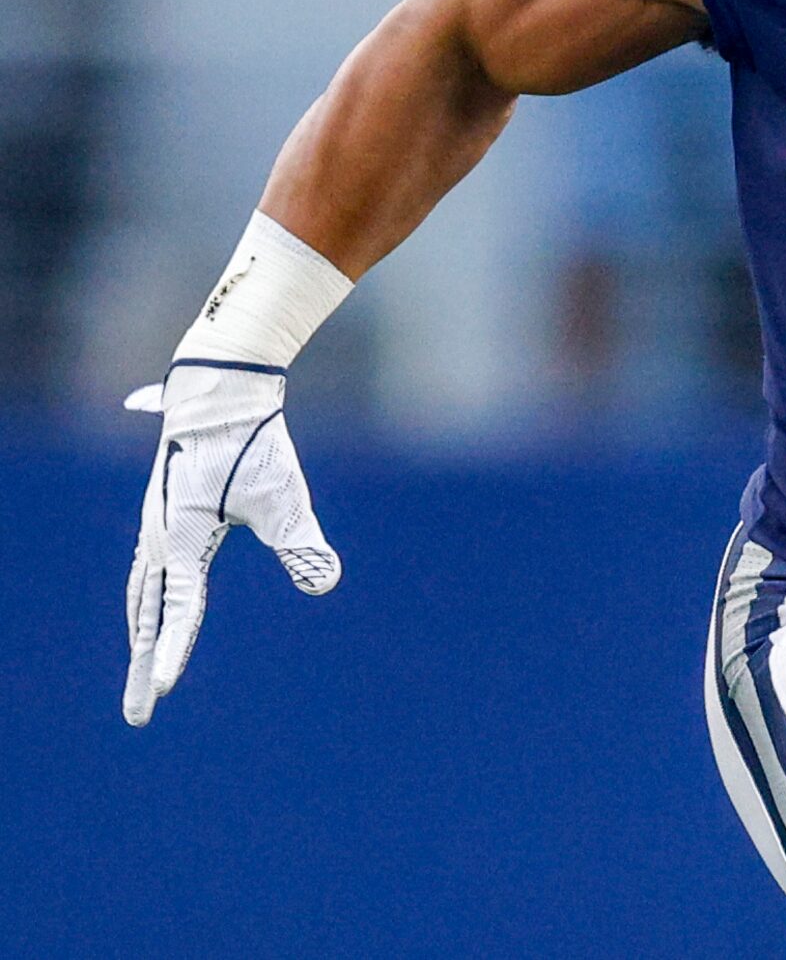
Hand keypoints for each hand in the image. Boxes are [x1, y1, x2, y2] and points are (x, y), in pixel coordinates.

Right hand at [122, 361, 339, 726]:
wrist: (221, 391)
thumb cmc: (252, 444)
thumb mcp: (282, 497)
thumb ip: (300, 543)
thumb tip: (327, 583)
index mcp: (180, 541)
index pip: (179, 610)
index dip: (173, 653)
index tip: (163, 692)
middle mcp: (158, 538)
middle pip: (147, 616)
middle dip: (144, 664)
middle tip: (140, 713)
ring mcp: (155, 524)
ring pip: (143, 592)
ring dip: (142, 632)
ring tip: (142, 667)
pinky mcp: (163, 510)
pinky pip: (148, 567)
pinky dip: (147, 596)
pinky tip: (151, 603)